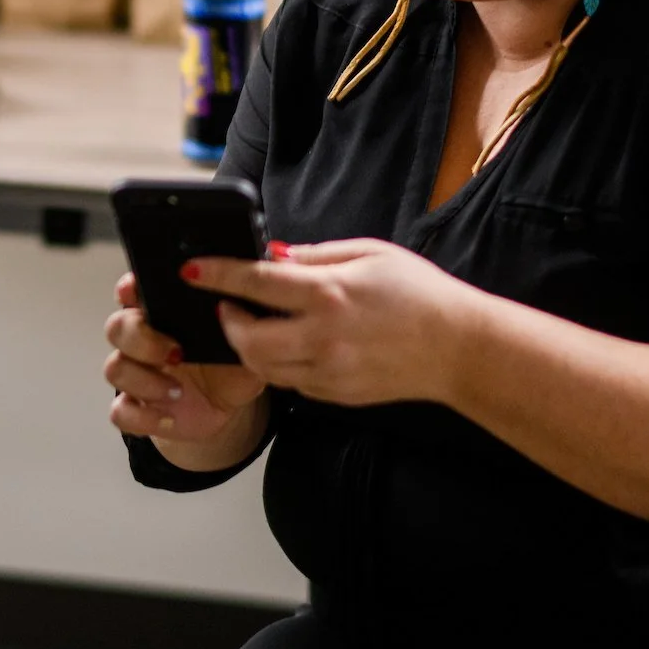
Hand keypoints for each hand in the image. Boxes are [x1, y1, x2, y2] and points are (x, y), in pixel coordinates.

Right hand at [103, 272, 270, 468]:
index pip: (133, 291)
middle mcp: (144, 340)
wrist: (226, 407)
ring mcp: (137, 374)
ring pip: (114, 368)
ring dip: (144, 381)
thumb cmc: (229, 364)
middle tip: (175, 353)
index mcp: (164, 314)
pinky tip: (170, 418)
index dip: (129, 289)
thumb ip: (243, 323)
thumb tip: (242, 307)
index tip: (136, 293)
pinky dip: (144, 417)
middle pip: (116, 328)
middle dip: (141, 339)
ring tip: (178, 391)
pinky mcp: (138, 407)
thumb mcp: (245, 341)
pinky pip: (120, 412)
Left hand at [185, 239, 476, 405]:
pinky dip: (279, 364)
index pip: (255, 282)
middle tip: (227, 305)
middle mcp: (323, 337)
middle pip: (246, 338)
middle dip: (226, 320)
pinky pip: (290, 383)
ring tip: (254, 325)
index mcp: (330, 294)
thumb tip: (272, 256)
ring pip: (262, 368)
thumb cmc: (418, 293)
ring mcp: (328, 372)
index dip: (216, 274)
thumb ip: (315, 255)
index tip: (190, 269)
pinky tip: (290, 345)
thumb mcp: (369, 254)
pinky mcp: (335, 394)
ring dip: (247, 346)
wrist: (458, 348)